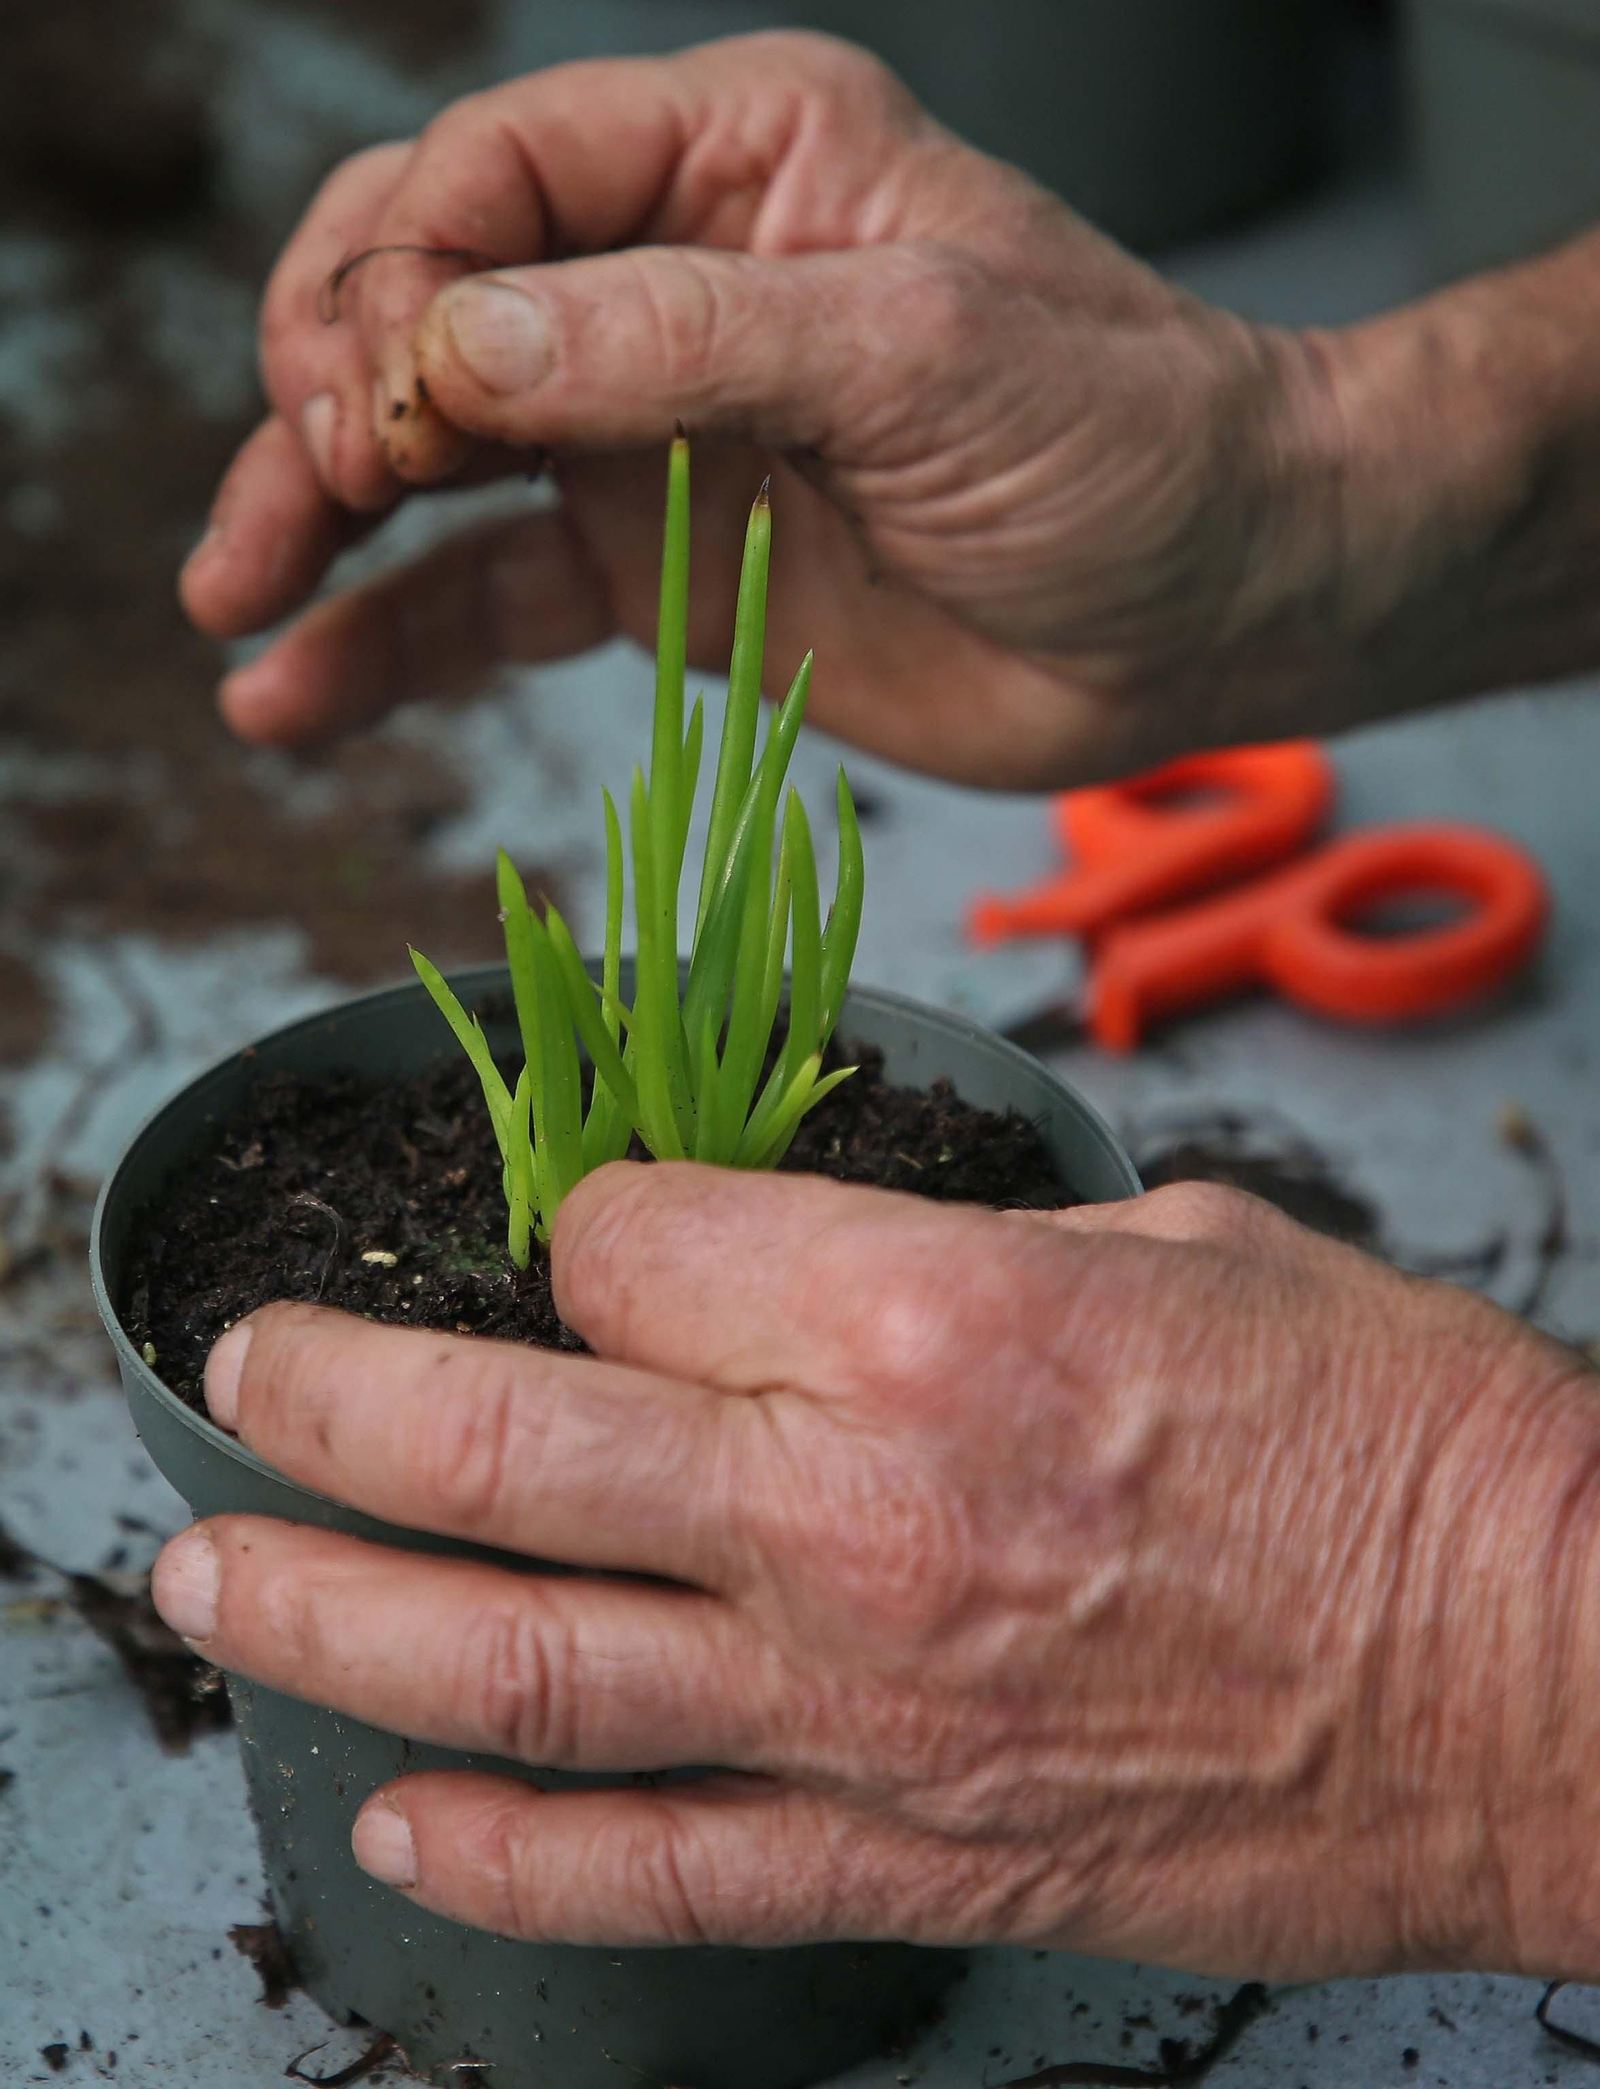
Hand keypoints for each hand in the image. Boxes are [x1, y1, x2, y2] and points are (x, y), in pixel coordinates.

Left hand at [151, 1166, 1599, 1978]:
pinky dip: (497, 1858)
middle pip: (496, 1441)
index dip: (588, 1219)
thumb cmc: (1400, 1441)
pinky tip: (395, 1822)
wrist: (1551, 1679)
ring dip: (327, 1619)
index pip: (628, 1242)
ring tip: (211, 1582)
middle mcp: (857, 1511)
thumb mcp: (1187, 1250)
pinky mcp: (909, 1858)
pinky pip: (648, 1872)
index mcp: (934, 1317)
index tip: (594, 1235)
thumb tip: (848, 1257)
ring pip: (513, 1666)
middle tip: (234, 1378)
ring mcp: (863, 1708)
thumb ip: (973, 1250)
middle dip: (325, 1396)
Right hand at [180, 31, 1355, 788]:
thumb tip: (451, 352)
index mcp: (734, 162)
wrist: (1207, 609)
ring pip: (429, 456)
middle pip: (420, 297)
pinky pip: (488, 598)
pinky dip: (393, 639)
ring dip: (315, 519)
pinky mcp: (657, 574)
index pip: (493, 176)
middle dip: (330, 383)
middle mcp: (665, 284)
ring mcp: (649, 437)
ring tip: (235, 600)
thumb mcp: (918, 352)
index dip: (404, 279)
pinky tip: (300, 688)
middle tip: (312, 487)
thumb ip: (680, 344)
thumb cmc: (1121, 440)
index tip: (381, 403)